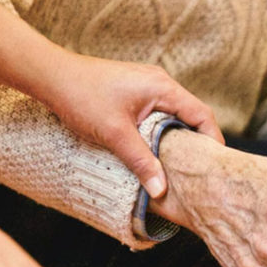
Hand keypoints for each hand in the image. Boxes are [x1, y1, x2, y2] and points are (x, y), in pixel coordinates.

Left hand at [36, 52, 223, 197]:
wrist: (52, 76)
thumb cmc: (82, 97)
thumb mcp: (115, 134)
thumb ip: (141, 162)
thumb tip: (161, 190)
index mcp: (163, 87)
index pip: (202, 114)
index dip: (212, 140)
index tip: (214, 166)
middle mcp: (160, 83)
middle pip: (191, 115)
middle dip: (196, 143)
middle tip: (198, 171)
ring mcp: (147, 85)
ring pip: (173, 115)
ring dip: (176, 138)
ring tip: (178, 166)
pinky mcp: (134, 91)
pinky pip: (158, 113)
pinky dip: (161, 131)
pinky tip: (154, 150)